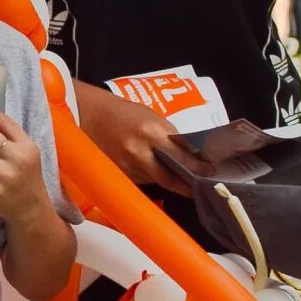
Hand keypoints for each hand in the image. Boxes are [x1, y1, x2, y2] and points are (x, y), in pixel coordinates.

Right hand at [74, 84, 202, 187]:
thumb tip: (191, 154)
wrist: (89, 116)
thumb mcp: (152, 117)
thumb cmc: (124, 112)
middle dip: (187, 184)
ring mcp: (127, 167)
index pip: (181, 156)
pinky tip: (155, 172)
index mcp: (150, 132)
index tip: (211, 173)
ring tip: (181, 179)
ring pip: (156, 182)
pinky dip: (152, 178)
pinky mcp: (120, 175)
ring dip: (169, 181)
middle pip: (170, 178)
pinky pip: (142, 181)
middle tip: (201, 187)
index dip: (197, 168)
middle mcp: (138, 152)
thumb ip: (170, 136)